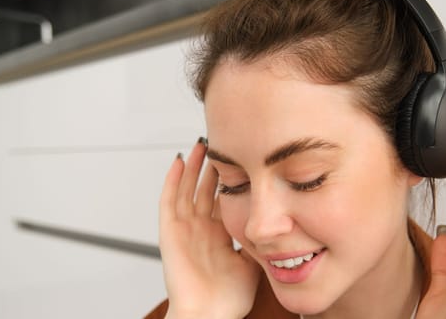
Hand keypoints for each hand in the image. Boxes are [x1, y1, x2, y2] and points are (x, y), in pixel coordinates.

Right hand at [158, 138, 260, 318]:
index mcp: (218, 236)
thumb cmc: (230, 298)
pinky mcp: (169, 233)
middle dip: (212, 167)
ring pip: (186, 189)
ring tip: (201, 145)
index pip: (223, 199)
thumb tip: (277, 222)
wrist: (210, 315)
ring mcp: (184, 229)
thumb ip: (260, 239)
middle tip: (222, 143)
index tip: (242, 158)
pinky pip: (168, 201)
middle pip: (204, 189)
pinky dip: (172, 181)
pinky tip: (179, 162)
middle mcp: (200, 229)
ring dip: (193, 167)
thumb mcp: (253, 261)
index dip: (230, 179)